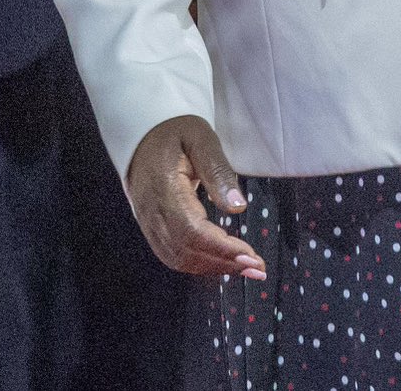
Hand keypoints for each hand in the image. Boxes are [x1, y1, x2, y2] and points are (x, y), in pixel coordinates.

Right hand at [126, 115, 266, 279]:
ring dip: (212, 267)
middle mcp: (153, 212)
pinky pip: (171, 253)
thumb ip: (218, 171)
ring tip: (245, 268)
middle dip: (223, 263)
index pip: (192, 231)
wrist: (142, 134)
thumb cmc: (176, 132)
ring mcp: (149, 222)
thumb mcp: (201, 139)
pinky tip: (220, 261)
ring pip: (177, 258)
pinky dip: (197, 263)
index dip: (221, 248)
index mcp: (165, 190)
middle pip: (186, 251)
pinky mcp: (151, 226)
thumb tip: (238, 207)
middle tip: (258, 268)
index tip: (250, 256)